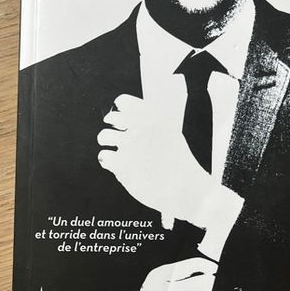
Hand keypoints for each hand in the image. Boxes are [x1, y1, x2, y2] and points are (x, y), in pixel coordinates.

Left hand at [97, 94, 217, 229]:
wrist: (185, 188)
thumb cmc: (179, 164)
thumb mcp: (171, 135)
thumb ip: (150, 124)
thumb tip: (124, 121)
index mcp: (153, 116)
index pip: (123, 102)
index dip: (120, 110)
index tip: (120, 117)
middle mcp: (140, 126)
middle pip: (111, 118)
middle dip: (111, 125)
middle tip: (114, 134)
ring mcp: (129, 145)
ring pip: (104, 136)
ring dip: (106, 141)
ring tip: (112, 147)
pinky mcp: (121, 164)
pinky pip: (104, 156)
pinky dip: (109, 161)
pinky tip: (118, 165)